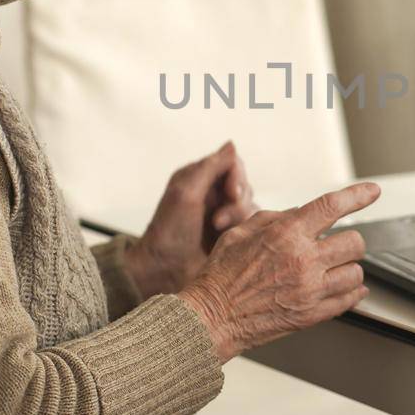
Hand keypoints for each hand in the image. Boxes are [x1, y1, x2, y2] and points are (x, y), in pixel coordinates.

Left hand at [126, 141, 258, 296]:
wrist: (163, 271)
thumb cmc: (169, 231)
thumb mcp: (186, 193)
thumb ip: (210, 167)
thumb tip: (232, 143)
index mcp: (199, 178)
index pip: (233, 164)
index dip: (237, 178)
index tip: (231, 195)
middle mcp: (213, 193)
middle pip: (245, 186)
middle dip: (237, 204)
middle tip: (217, 222)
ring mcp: (223, 215)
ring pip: (252, 206)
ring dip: (239, 219)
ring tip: (218, 233)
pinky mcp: (231, 235)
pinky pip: (252, 225)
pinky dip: (246, 231)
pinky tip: (231, 241)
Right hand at [178, 182, 380, 361]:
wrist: (211, 317)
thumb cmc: (220, 276)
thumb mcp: (241, 232)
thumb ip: (274, 219)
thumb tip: (298, 214)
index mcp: (286, 235)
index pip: (332, 206)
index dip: (358, 195)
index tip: (372, 191)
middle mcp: (303, 260)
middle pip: (354, 242)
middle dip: (349, 240)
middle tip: (337, 244)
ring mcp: (310, 290)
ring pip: (356, 273)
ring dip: (349, 267)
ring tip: (335, 268)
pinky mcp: (312, 315)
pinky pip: (349, 301)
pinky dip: (353, 292)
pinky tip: (346, 288)